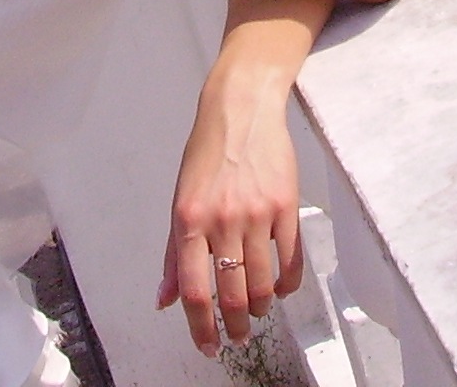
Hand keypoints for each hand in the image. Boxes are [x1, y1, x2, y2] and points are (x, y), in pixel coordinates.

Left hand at [157, 70, 303, 354]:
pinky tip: (280, 288)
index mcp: (189, 221)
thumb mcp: (179, 200)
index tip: (207, 345)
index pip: (194, 290)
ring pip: (262, 283)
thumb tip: (165, 300)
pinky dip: (287, 284)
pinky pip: (291, 260)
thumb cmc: (206, 155)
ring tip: (257, 312)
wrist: (241, 110)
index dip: (200, 327)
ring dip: (260, 308)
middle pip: (231, 294)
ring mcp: (257, 214)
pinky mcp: (286, 206)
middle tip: (236, 337)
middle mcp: (222, 220)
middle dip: (234, 327)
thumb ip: (174, 254)